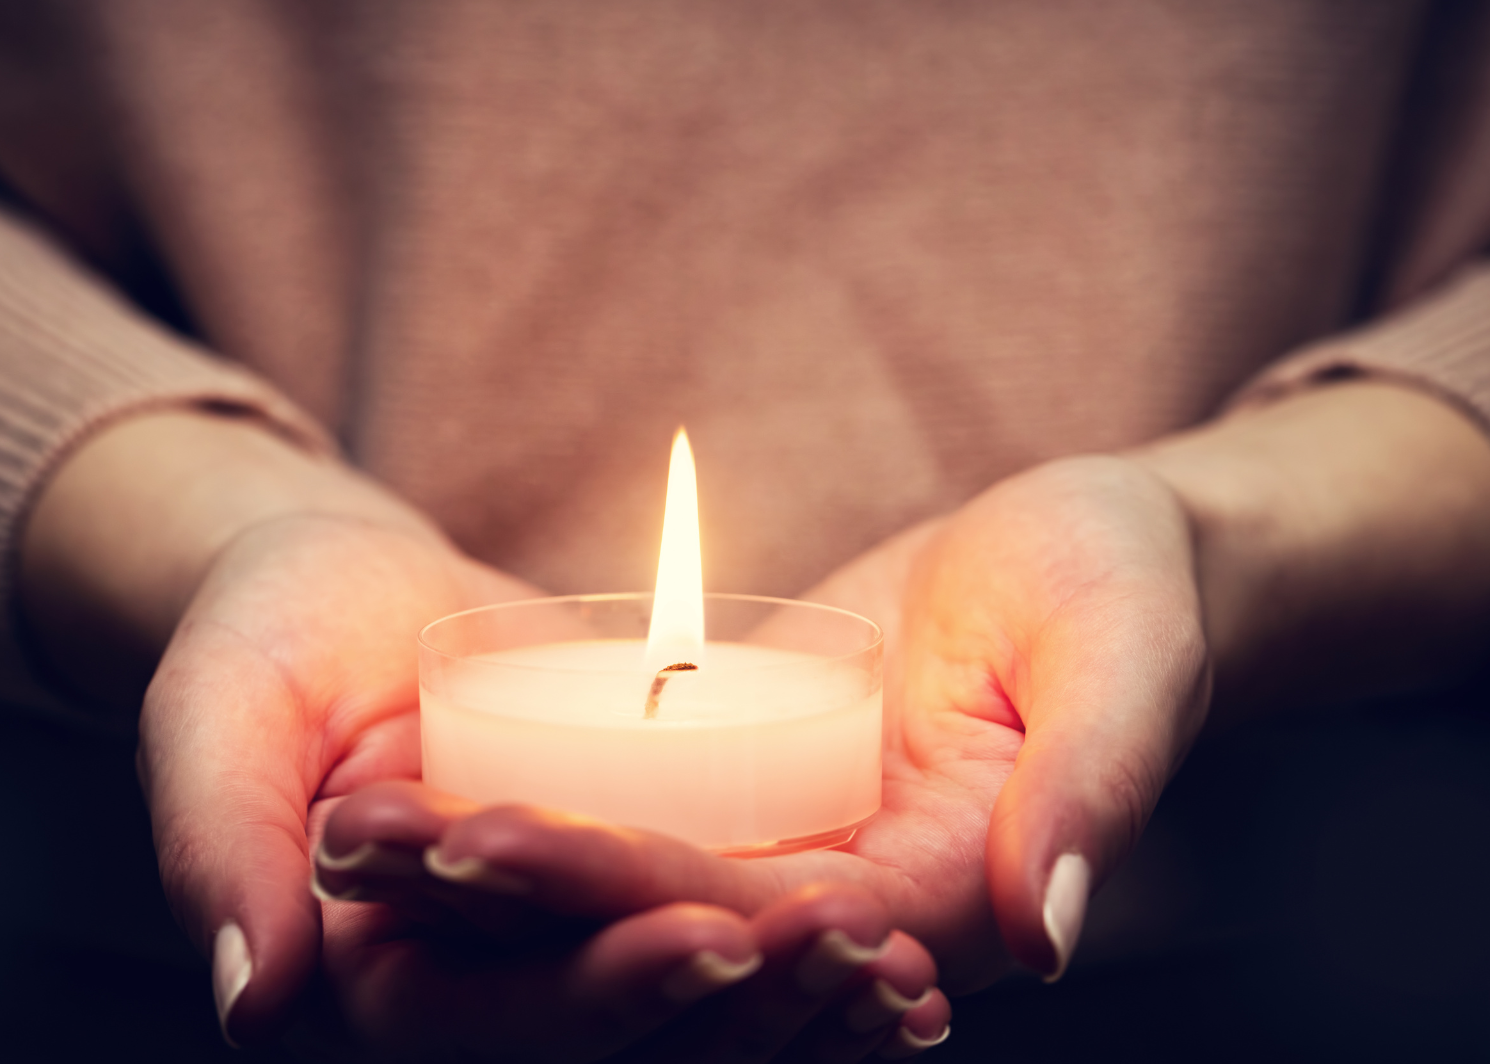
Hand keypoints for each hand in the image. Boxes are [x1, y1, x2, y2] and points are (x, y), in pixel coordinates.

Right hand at [20, 411, 949, 1059]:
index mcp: (374, 989)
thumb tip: (254, 1006)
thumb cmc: (262, 640)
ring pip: (688, 1031)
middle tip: (857, 946)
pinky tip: (896, 958)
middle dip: (740, 1010)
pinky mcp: (617, 917)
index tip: (717, 937)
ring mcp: (555, 966)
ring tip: (899, 965)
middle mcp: (475, 1004)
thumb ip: (222, 845)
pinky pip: (716, 958)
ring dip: (795, 1013)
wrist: (339, 599)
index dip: (609, 993)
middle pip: (622, 1050)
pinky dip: (799, 971)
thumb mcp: (217, 714)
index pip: (500, 1025)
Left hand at [315, 451, 1204, 1001]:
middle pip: (657, 914)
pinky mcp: (761, 801)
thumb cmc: (1131, 589)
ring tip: (358, 818)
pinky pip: (636, 815)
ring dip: (495, 865)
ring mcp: (797, 854)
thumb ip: (1095, 787)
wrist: (1101, 554)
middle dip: (511, 887)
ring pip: (627, 881)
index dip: (616, 884)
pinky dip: (537, 806)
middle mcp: (849, 905)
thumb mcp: (1129, 658)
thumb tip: (1041, 935)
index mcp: (935, 898)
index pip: (753, 915)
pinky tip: (427, 776)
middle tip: (366, 836)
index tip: (483, 839)